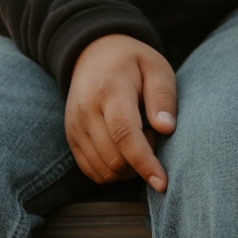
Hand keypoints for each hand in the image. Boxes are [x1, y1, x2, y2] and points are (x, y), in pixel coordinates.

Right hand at [66, 34, 177, 190]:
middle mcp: (85, 111)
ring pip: (104, 170)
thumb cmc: (133, 62)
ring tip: (138, 139)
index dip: (144, 162)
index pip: (124, 134)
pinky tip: (124, 151)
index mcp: (109, 91)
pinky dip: (113, 171)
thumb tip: (166, 128)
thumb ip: (163, 97)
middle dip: (141, 163)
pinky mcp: (71, 138)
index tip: (162, 183)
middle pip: (114, 158)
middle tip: (153, 136)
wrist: (93, 53)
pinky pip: (93, 171)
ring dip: (129, 169)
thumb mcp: (157, 68)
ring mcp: (74, 126)